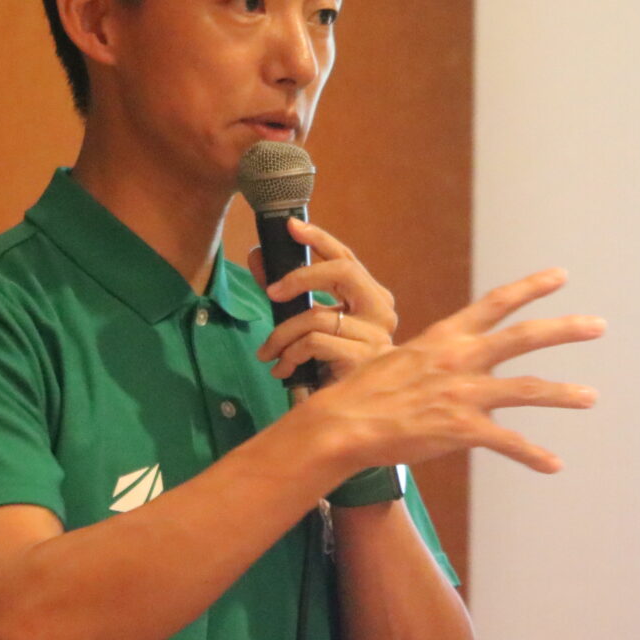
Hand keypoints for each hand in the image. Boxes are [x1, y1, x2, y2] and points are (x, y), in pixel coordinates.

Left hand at [249, 218, 397, 380]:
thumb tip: (257, 256)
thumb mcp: (309, 321)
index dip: (319, 239)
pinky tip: (283, 369)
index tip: (291, 227)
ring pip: (317, 315)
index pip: (347, 258)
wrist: (351, 413)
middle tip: (270, 291)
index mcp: (373, 297)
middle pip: (342, 271)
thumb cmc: (330, 364)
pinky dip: (291, 354)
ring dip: (282, 333)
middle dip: (301, 276)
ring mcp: (376, 336)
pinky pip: (314, 343)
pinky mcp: (363, 360)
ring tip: (268, 352)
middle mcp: (382, 311)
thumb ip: (287, 291)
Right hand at [301, 267, 602, 473]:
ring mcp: (462, 393)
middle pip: (523, 337)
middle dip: (565, 329)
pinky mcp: (461, 429)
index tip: (560, 275)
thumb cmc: (361, 392)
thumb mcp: (397, 358)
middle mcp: (459, 359)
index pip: (495, 303)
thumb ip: (429, 358)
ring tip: (591, 397)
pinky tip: (554, 464)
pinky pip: (507, 442)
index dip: (530, 288)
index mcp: (444, 337)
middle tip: (599, 325)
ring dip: (562, 394)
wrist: (342, 424)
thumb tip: (443, 362)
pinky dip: (533, 455)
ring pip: (526, 390)